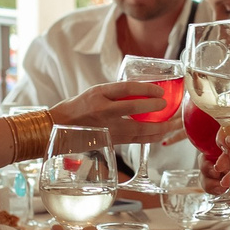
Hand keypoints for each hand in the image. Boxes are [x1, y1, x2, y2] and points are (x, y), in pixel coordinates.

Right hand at [52, 80, 169, 144]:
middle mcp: (102, 110)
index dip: (146, 88)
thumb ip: (115, 92)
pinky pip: (134, 140)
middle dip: (155, 108)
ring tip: (173, 124)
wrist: (56, 127)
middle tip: (169, 106)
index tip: (159, 90)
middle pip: (134, 109)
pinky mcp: (109, 141)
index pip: (127, 88)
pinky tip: (160, 135)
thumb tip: (142, 92)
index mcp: (98, 94)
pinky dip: (149, 138)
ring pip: (138, 129)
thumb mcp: (94, 92)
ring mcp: (106, 128)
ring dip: (158, 127)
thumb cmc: (76, 107)